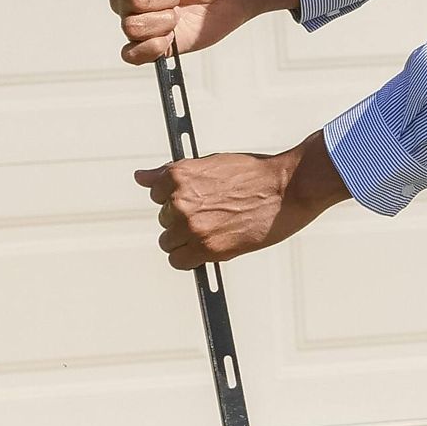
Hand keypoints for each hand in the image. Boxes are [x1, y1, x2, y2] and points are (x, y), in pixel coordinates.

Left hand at [137, 131, 350, 267]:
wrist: (286, 188)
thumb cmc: (255, 174)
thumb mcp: (208, 164)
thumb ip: (169, 175)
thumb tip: (141, 177)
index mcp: (179, 176)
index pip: (157, 195)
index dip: (176, 199)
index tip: (195, 200)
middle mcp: (180, 201)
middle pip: (165, 220)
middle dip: (183, 220)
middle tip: (212, 214)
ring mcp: (192, 226)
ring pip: (169, 243)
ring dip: (186, 240)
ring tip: (214, 230)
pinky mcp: (206, 248)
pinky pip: (179, 261)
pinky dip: (191, 258)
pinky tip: (211, 246)